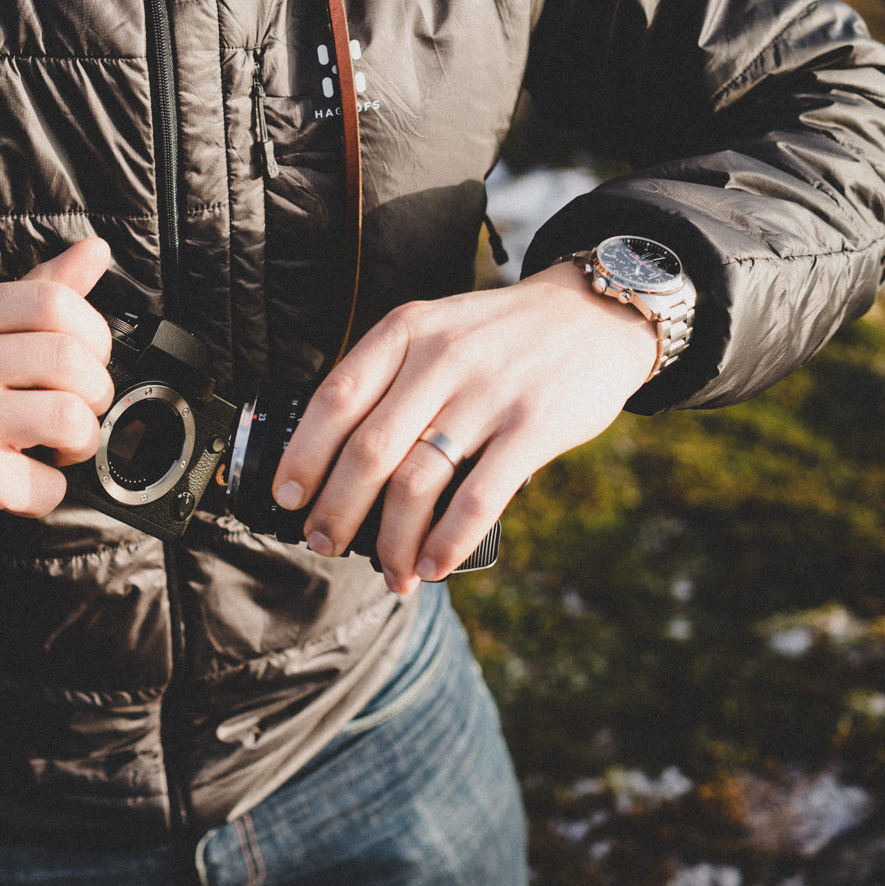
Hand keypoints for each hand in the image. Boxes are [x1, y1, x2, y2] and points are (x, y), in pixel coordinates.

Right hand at [0, 239, 115, 546]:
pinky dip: (51, 491)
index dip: (94, 334)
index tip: (87, 360)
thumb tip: (96, 249)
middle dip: (96, 393)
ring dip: (82, 442)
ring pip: (67, 418)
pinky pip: (44, 483)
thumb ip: (37, 292)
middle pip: (69, 360)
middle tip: (79, 410)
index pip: (53, 301)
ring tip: (60, 447)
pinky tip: (26, 484)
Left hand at [269, 261, 658, 592]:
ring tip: (387, 572)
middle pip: (368, 451)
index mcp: (406, 331)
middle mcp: (441, 358)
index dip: (303, 455)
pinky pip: (478, 499)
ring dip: (392, 541)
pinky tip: (433, 565)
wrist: (597, 313)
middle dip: (337, 510)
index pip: (335, 399)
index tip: (287, 496)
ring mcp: (489, 393)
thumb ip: (392, 376)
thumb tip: (336, 459)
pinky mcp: (534, 427)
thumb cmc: (501, 336)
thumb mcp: (437, 328)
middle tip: (322, 544)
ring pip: (416, 482)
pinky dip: (447, 542)